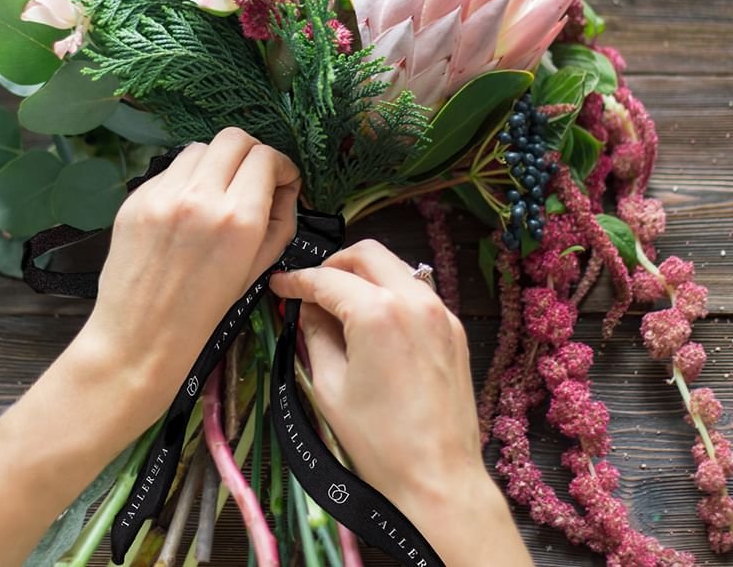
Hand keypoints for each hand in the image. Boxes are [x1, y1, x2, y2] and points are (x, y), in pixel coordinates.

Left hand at [78, 128, 300, 410]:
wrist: (141, 336)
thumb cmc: (205, 311)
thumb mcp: (258, 269)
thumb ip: (280, 220)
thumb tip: (284, 186)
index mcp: (238, 219)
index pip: (266, 157)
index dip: (281, 165)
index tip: (281, 180)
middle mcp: (200, 197)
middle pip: (234, 138)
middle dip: (251, 154)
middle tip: (252, 179)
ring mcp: (163, 195)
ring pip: (200, 148)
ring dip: (216, 164)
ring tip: (216, 194)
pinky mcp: (136, 199)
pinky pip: (170, 171)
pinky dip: (186, 181)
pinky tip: (185, 211)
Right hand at [270, 241, 532, 565]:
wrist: (438, 477)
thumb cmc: (379, 442)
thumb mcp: (331, 387)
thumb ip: (315, 337)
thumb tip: (307, 311)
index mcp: (378, 313)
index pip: (328, 279)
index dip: (296, 281)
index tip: (278, 286)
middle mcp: (414, 301)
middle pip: (368, 255)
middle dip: (334, 265)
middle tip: (311, 289)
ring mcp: (440, 313)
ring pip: (397, 268)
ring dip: (365, 276)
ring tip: (340, 306)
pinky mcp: (454, 331)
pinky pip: (417, 294)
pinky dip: (391, 294)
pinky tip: (374, 324)